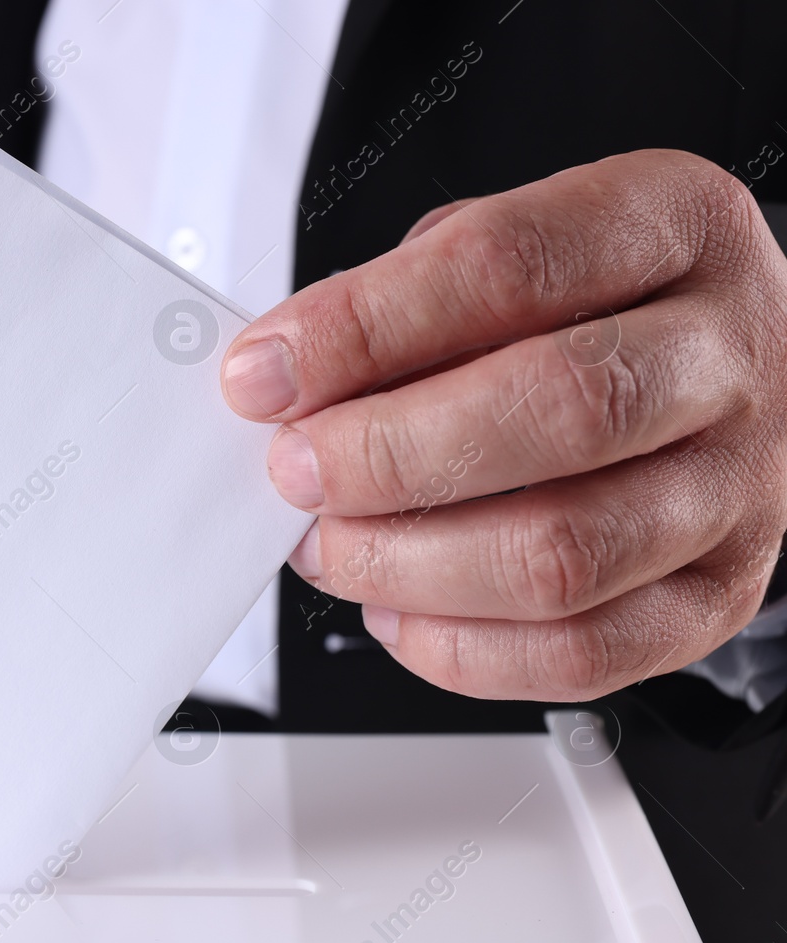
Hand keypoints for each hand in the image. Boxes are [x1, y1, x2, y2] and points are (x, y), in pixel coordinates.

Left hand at [221, 150, 786, 700]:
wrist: (726, 369)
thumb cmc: (594, 308)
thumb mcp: (505, 253)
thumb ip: (403, 304)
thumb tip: (284, 382)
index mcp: (672, 227)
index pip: (506, 265)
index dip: (363, 328)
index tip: (265, 375)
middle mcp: (726, 355)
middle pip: (557, 411)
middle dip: (385, 454)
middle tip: (295, 469)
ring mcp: (737, 485)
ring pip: (562, 554)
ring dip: (406, 563)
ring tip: (331, 545)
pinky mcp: (718, 595)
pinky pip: (581, 654)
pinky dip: (457, 648)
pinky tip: (396, 608)